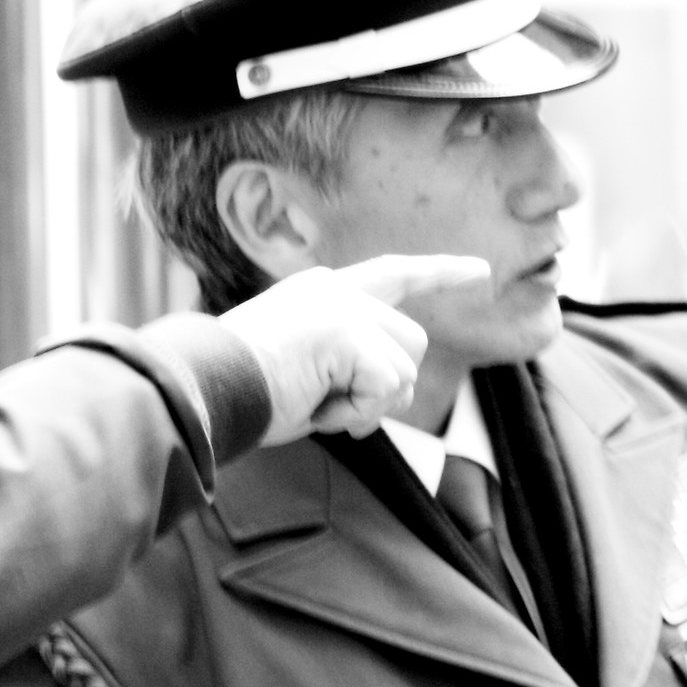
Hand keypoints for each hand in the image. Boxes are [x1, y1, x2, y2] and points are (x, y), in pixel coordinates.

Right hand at [222, 256, 492, 444]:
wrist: (206, 392)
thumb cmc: (243, 393)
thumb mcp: (305, 369)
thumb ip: (349, 364)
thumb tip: (393, 393)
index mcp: (323, 291)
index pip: (394, 274)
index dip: (439, 272)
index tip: (480, 271)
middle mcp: (338, 291)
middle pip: (412, 343)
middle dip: (389, 388)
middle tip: (334, 410)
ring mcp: (345, 310)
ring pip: (405, 370)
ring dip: (367, 406)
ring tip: (317, 404)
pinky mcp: (349, 335)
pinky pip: (388, 391)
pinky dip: (357, 414)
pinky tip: (319, 409)